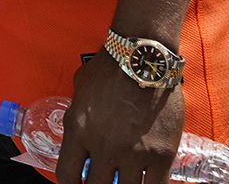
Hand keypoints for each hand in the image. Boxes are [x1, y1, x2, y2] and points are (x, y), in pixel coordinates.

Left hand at [57, 52, 185, 183]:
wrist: (143, 56)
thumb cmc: (109, 68)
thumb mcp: (79, 93)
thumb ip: (76, 119)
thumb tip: (76, 138)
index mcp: (78, 131)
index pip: (66, 176)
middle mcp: (104, 147)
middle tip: (102, 180)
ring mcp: (134, 153)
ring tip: (123, 179)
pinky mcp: (161, 154)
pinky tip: (145, 182)